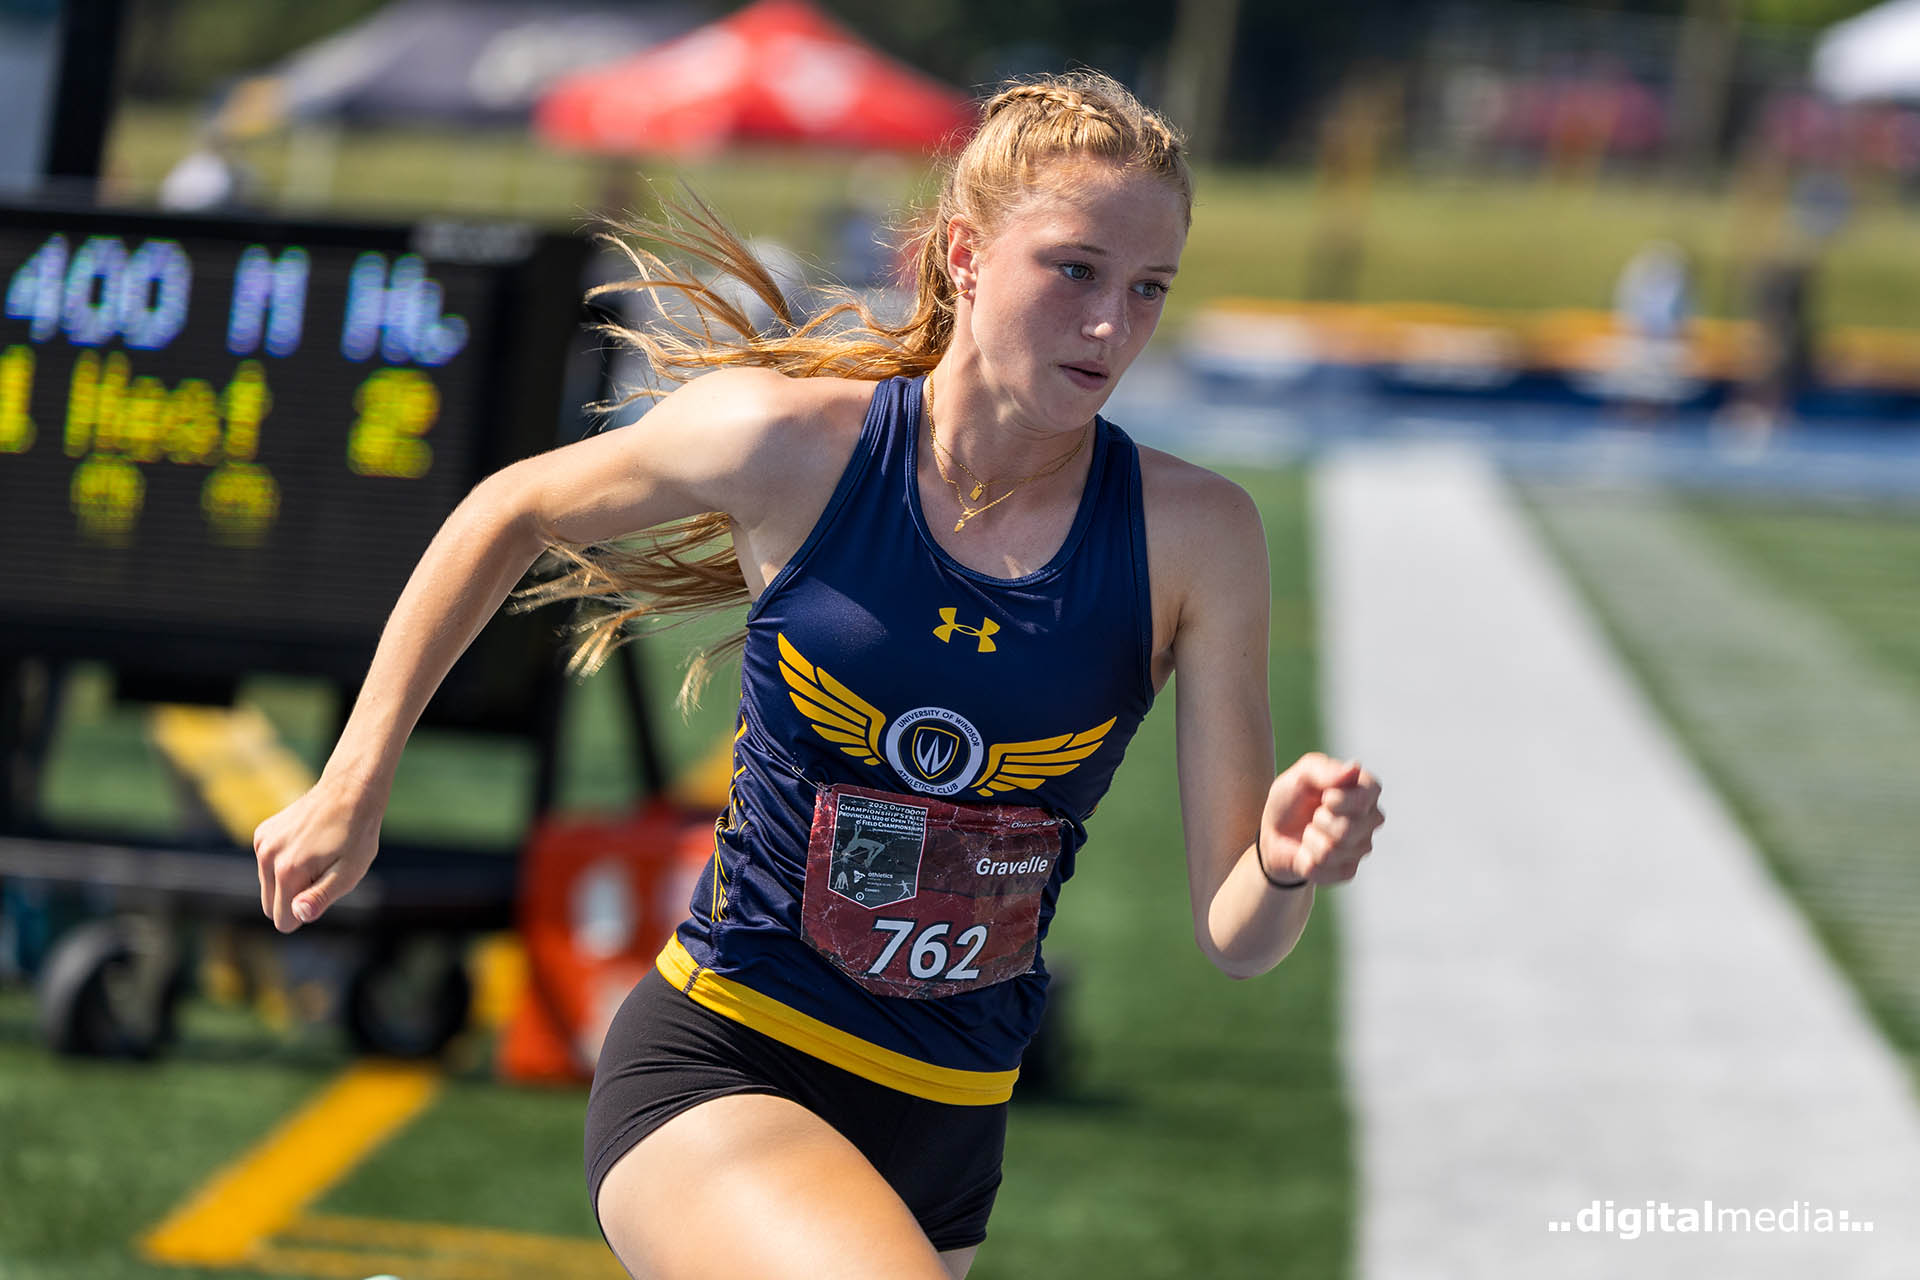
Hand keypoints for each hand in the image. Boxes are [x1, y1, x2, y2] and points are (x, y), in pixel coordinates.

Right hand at [253, 777, 382, 931]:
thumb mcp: (349, 871)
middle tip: (323, 874)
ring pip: (269, 886)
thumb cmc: (356, 834)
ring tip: (318, 856)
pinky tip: (308, 844)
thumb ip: (321, 897)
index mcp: (286, 871)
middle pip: (271, 906)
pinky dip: (285, 862)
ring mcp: (262, 843)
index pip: (283, 920)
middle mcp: (267, 857)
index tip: (324, 890)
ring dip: (291, 880)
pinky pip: (268, 865)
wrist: (349, 790)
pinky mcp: (262, 833)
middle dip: (296, 898)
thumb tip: (297, 914)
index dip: (306, 913)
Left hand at [1259, 752, 1383, 885]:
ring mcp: (1362, 847)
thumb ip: (1324, 769)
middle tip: (1313, 816)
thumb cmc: (1291, 800)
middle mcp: (1371, 819)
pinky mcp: (1348, 870)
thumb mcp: (1299, 776)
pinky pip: (1322, 868)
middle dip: (1319, 821)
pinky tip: (1307, 852)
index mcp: (1366, 790)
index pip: (1369, 794)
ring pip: (1333, 850)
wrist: (1274, 834)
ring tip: (1309, 832)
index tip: (1324, 796)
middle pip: (1347, 828)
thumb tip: (1354, 768)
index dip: (1341, 799)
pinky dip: (1305, 859)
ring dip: (1310, 839)